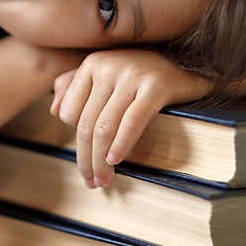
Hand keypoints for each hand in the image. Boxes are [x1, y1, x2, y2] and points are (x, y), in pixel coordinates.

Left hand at [49, 48, 212, 188]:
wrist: (192, 62)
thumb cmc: (144, 72)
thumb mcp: (107, 72)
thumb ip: (76, 84)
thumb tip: (53, 110)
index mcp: (92, 64)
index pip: (68, 113)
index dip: (75, 142)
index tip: (85, 164)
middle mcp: (107, 66)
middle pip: (86, 124)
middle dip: (86, 159)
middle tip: (92, 183)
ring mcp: (131, 75)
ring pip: (104, 127)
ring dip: (101, 161)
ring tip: (104, 181)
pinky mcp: (156, 87)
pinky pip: (131, 122)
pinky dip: (121, 144)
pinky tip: (117, 160)